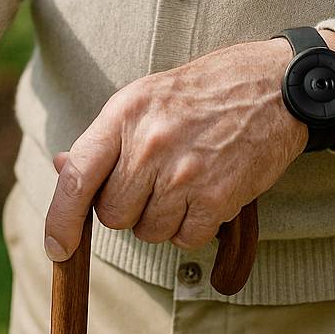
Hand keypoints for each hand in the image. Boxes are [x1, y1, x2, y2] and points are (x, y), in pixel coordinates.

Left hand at [42, 31, 334, 261]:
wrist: (275, 85)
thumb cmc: (207, 91)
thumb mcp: (147, 97)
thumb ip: (106, 138)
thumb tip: (61, 169)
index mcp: (125, 115)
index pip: (76, 179)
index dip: (60, 221)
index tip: (59, 248)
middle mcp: (150, 144)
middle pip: (113, 215)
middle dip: (130, 208)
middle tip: (156, 181)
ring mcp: (184, 173)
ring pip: (149, 231)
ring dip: (165, 218)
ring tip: (188, 181)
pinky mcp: (217, 197)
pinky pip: (186, 238)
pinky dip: (195, 226)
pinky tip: (209, 193)